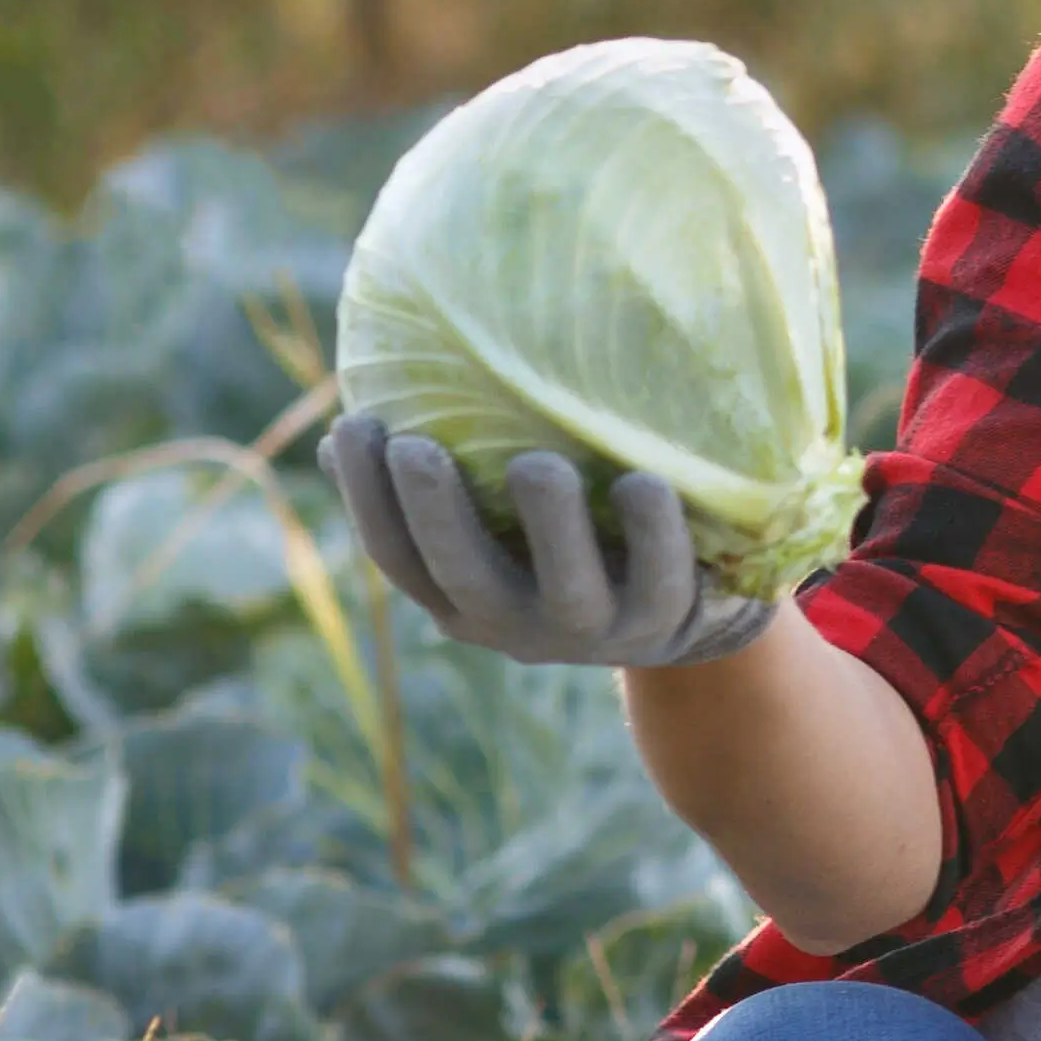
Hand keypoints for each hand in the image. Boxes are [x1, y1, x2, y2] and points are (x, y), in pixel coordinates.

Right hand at [322, 413, 778, 672]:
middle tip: (417, 448)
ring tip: (537, 466)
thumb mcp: (503, 516)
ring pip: (566, 589)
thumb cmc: (573, 534)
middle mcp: (516, 623)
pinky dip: (654, 534)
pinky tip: (646, 481)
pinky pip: (662, 582)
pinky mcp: (667, 622)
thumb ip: (447, 471)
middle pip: (463, 576)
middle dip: (436, 513)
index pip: (396, 555)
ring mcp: (592, 629)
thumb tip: (350, 411)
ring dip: (550, 527)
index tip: (351, 425)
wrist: (690, 609)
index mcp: (462, 594)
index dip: (366, 498)